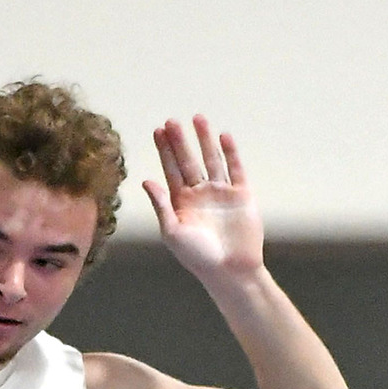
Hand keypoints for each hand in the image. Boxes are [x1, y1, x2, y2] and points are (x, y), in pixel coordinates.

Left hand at [145, 116, 265, 279]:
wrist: (229, 270)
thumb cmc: (196, 256)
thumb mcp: (172, 231)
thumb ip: (161, 205)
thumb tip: (146, 180)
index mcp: (180, 202)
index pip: (170, 170)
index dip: (164, 150)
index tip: (157, 130)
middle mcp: (199, 194)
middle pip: (188, 161)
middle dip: (180, 141)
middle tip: (172, 120)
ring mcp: (221, 193)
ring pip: (212, 160)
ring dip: (205, 140)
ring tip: (198, 118)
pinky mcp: (242, 195)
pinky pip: (235, 169)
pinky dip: (230, 153)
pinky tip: (223, 136)